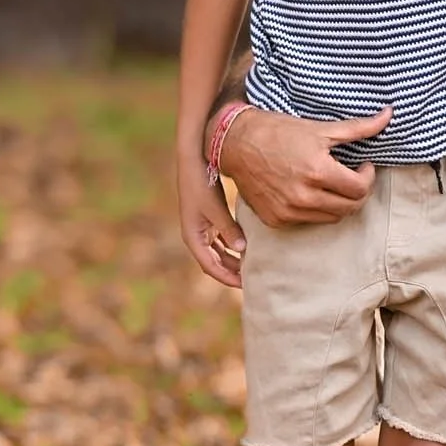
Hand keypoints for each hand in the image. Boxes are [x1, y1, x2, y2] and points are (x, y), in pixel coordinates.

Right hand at [177, 158, 245, 289]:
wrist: (193, 161)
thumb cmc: (201, 184)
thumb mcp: (216, 208)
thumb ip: (229, 229)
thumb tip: (242, 250)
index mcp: (192, 237)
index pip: (210, 266)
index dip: (227, 278)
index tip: (246, 285)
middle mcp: (195, 236)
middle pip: (214, 262)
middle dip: (231, 272)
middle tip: (253, 279)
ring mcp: (201, 228)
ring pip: (218, 252)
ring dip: (232, 260)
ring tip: (252, 266)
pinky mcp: (208, 220)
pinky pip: (220, 240)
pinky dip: (232, 246)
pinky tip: (248, 247)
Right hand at [219, 107, 390, 226]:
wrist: (236, 143)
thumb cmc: (279, 131)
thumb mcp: (320, 128)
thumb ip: (358, 128)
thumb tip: (390, 116)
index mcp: (318, 172)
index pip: (360, 189)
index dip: (368, 177)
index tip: (362, 166)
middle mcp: (303, 197)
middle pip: (350, 208)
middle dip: (357, 192)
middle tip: (352, 176)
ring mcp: (288, 212)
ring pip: (332, 218)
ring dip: (339, 203)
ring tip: (332, 183)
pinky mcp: (276, 220)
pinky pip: (308, 222)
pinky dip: (316, 210)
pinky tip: (311, 192)